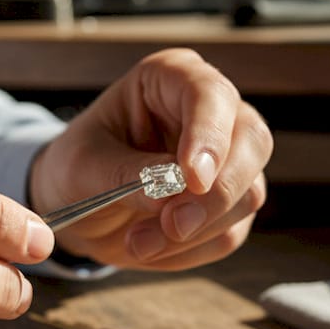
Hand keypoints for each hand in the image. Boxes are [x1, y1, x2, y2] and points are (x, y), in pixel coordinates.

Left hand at [29, 48, 270, 269]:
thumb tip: (171, 192)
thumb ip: (126, 175)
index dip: (209, 135)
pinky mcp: (231, 203)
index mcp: (171, 78)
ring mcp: (229, 158)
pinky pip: (230, 232)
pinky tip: (152, 247)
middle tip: (172, 226)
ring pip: (247, 193)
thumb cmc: (77, 169)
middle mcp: (212, 111)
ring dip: (194, 231)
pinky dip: (190, 250)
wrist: (78, 209)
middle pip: (252, 142)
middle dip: (215, 194)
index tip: (192, 179)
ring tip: (138, 243)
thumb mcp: (83, 168)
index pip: (210, 94)